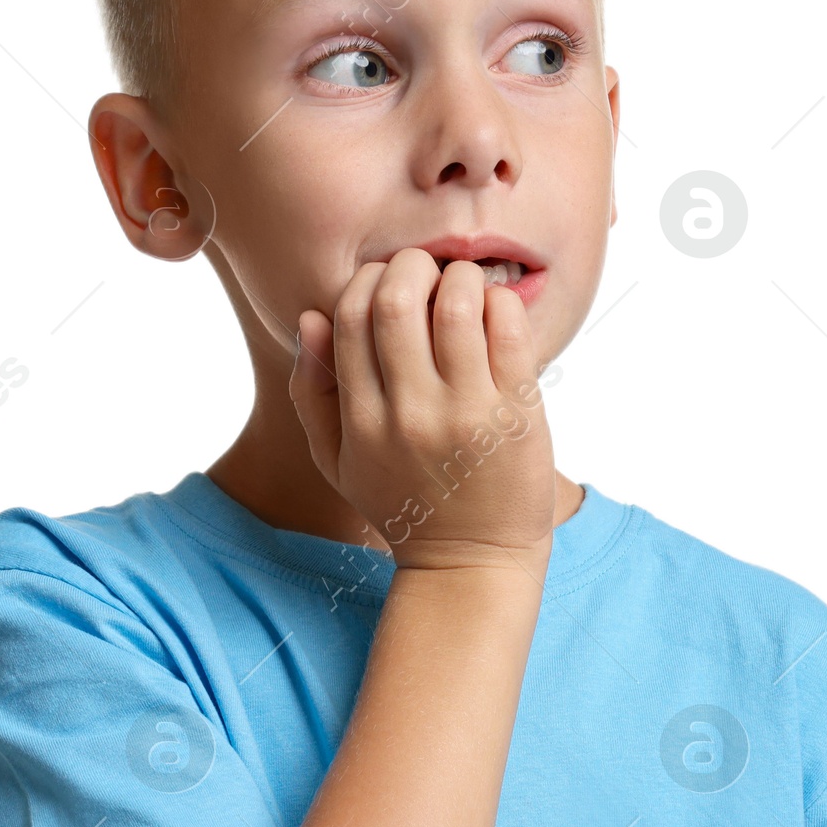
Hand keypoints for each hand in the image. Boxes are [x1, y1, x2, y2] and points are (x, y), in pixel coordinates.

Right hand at [289, 248, 555, 570]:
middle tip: (428, 271)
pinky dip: (501, 302)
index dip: (368, 280)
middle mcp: (410, 414)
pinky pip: (508, 331)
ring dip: (460, 278)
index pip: (349, 316)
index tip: (388, 283)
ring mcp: (466, 414)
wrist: (472, 560)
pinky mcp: (516, 415)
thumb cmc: (403, 502)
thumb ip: (311, 391)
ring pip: (457, 306)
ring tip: (465, 286)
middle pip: (398, 301)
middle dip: (412, 265)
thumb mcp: (337, 459)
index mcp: (362, 419)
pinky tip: (496, 311)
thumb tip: (311, 317)